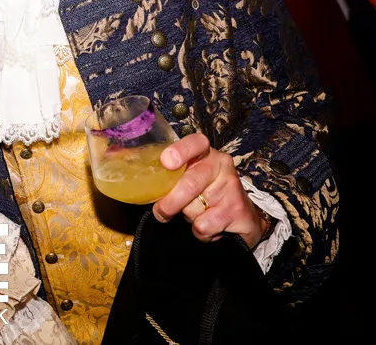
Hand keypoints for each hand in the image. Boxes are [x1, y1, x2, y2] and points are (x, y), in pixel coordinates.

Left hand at [152, 134, 269, 248]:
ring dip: (186, 217)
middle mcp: (221, 165)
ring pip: (194, 208)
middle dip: (169, 202)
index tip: (166, 162)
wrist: (242, 216)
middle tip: (161, 212)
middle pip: (189, 184)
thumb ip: (169, 175)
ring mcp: (231, 187)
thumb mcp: (188, 176)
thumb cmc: (205, 192)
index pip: (195, 142)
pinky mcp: (238, 211)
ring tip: (195, 213)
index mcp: (205, 152)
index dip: (180, 151)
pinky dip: (199, 232)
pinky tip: (208, 225)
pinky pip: (204, 226)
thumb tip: (133, 178)